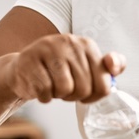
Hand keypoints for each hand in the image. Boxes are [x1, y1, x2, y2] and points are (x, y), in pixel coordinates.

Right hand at [6, 34, 124, 103]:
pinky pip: (45, 91)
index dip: (94, 96)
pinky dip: (43, 97)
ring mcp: (47, 48)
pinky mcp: (29, 60)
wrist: (23, 69)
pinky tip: (39, 87)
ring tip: (52, 86)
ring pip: (65, 88)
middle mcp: (68, 42)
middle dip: (74, 96)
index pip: (104, 83)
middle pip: (84, 88)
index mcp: (87, 44)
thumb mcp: (87, 67)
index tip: (85, 91)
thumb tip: (114, 64)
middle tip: (64, 89)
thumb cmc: (59, 72)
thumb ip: (109, 68)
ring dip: (58, 95)